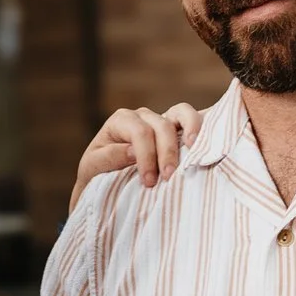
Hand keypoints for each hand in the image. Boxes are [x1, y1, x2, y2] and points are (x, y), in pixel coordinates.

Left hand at [69, 103, 201, 211]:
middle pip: (161, 126)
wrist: (107, 180)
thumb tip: (133, 151)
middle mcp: (142, 116)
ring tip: (194, 151)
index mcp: (121, 121)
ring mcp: (162, 119)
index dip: (146, 156)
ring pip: (181, 114)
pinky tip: (202, 142)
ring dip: (190, 132)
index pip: (140, 133)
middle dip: (167, 153)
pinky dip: (200, 126)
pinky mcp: (178, 128)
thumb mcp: (93, 167)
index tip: (149, 182)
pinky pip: (192, 118)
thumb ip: (110, 157)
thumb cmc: (98, 174)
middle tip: (168, 178)